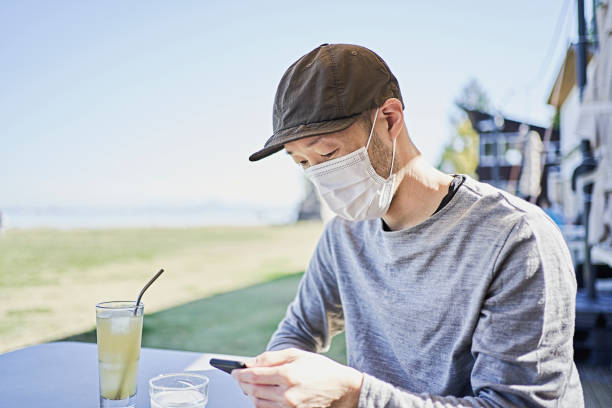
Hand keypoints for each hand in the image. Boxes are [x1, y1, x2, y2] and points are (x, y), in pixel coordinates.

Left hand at [231, 348, 362, 407]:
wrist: (341, 388)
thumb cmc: (319, 368)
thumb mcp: (296, 354)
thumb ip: (271, 357)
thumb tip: (249, 363)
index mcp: (288, 374)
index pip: (254, 376)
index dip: (240, 374)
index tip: (234, 371)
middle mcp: (287, 393)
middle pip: (253, 390)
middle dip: (242, 383)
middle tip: (238, 377)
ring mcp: (289, 406)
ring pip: (258, 403)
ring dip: (249, 394)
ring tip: (248, 385)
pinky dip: (259, 403)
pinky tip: (259, 395)